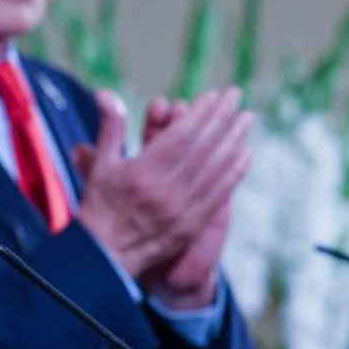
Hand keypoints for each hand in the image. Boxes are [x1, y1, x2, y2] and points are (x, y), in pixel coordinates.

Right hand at [73, 87, 251, 281]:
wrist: (108, 254)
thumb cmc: (102, 205)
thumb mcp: (101, 165)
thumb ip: (111, 128)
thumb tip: (106, 94)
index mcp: (141, 172)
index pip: (180, 137)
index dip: (200, 114)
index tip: (214, 95)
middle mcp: (164, 190)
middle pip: (202, 148)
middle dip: (222, 119)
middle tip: (236, 96)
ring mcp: (182, 209)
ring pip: (216, 169)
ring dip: (234, 141)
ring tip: (247, 118)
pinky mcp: (193, 224)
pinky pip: (220, 193)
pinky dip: (235, 171)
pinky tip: (245, 153)